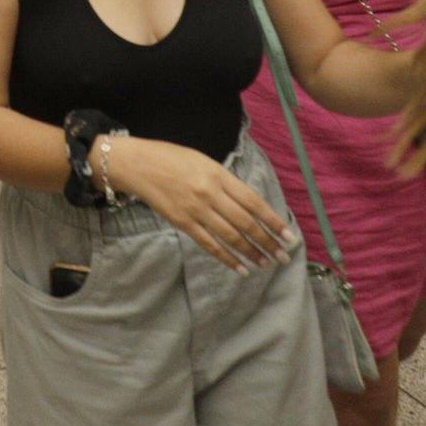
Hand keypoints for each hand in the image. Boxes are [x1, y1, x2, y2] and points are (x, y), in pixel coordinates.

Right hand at [107, 135, 293, 273]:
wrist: (137, 164)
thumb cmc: (171, 158)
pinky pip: (209, 244)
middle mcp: (210, 194)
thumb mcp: (204, 161)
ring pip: (230, 237)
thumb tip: (248, 204)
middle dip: (268, 242)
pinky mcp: (182, 223)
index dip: (273, 221)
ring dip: (251, 253)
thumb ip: (225, 182)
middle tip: (283, 257)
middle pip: (245, 223)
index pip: (253, 202)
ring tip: (266, 264)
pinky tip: (240, 268)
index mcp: (218, 175)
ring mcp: (196, 211)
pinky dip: (227, 258)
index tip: (288, 235)